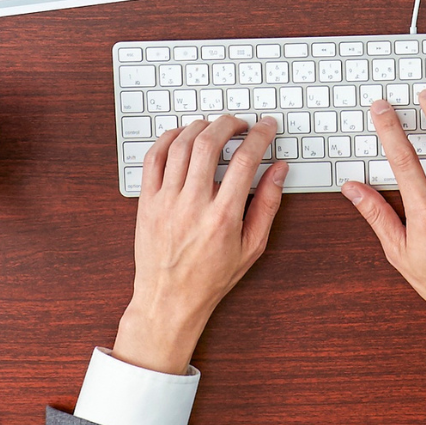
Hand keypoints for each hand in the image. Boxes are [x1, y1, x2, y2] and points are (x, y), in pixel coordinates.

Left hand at [113, 115, 288, 373]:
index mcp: (223, 217)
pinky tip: (182, 136)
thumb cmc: (211, 278)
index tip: (266, 126)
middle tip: (239, 124)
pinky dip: (168, 139)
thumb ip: (268, 205)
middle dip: (228, 124)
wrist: (169, 300)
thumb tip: (278, 171)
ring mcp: (166, 201)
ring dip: (200, 127)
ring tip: (214, 128)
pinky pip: (153, 158)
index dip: (259, 136)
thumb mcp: (252, 247)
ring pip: (180, 145)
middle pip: (209, 144)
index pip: (245, 161)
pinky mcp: (147, 202)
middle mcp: (192, 205)